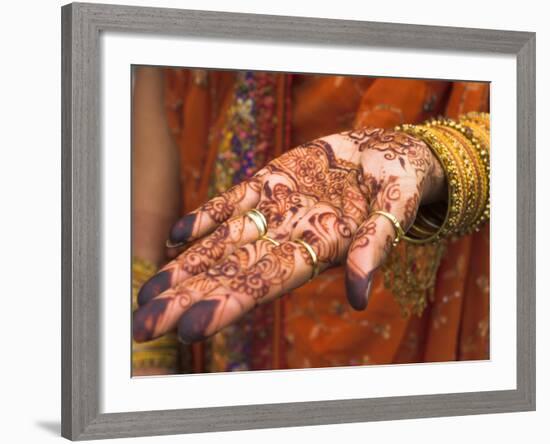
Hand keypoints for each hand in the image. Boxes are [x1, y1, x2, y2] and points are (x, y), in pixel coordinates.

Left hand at [132, 128, 444, 343]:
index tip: (191, 329)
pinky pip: (231, 202)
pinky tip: (174, 236)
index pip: (265, 284)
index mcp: (317, 250)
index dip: (228, 305)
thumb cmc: (398, 186)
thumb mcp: (393, 212)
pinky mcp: (269, 181)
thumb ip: (374, 248)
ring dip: (184, 267)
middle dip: (189, 299)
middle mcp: (288, 237)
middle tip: (146, 325)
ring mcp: (274, 210)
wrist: (388, 156)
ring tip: (148, 293)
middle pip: (231, 272)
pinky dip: (203, 218)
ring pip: (222, 244)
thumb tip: (359, 296)